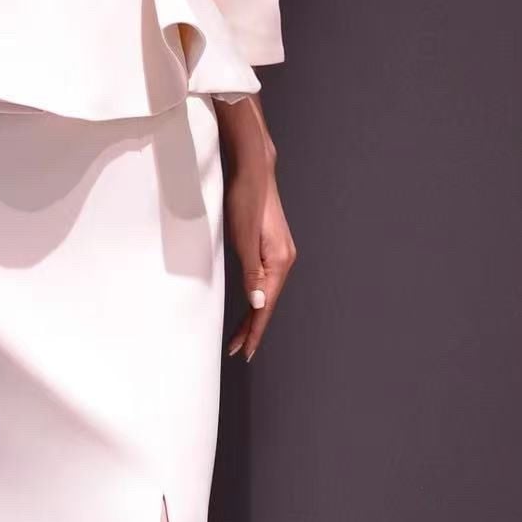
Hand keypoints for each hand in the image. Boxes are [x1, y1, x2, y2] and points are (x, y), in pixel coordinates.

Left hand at [224, 166, 296, 362]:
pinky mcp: (272, 246)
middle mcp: (284, 259)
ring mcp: (279, 252)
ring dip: (253, 313)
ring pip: (266, 292)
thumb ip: (252, 273)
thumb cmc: (245, 199)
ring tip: (239, 333)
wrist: (253, 170)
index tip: (244, 351)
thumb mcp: (244, 239)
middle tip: (236, 349)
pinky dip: (256, 295)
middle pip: (267, 302)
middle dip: (252, 327)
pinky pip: (265, 279)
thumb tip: (258, 304)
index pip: (265, 306)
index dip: (254, 330)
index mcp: (279, 261)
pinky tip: (249, 301)